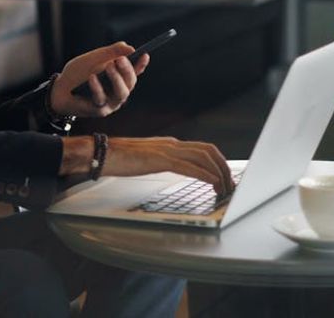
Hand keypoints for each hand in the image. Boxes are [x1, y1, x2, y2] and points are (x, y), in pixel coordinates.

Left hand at [49, 42, 146, 117]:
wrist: (59, 89)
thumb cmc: (78, 73)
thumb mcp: (93, 58)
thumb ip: (110, 52)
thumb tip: (129, 47)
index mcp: (119, 78)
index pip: (134, 71)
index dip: (141, 64)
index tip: (144, 54)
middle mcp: (119, 91)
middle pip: (130, 82)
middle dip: (127, 70)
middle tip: (120, 59)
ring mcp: (111, 102)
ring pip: (121, 93)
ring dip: (116, 79)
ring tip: (109, 66)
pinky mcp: (100, 110)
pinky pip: (101, 98)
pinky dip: (96, 87)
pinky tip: (92, 77)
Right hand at [60, 136, 234, 196]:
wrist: (101, 153)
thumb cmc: (120, 159)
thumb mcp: (148, 160)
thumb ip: (163, 162)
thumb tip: (178, 171)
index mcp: (170, 144)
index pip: (204, 149)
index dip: (219, 163)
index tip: (226, 178)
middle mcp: (172, 144)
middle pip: (209, 151)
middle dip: (225, 168)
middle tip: (231, 186)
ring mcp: (166, 150)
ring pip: (203, 157)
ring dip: (219, 173)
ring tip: (225, 189)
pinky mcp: (159, 160)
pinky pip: (189, 166)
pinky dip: (205, 175)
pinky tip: (212, 184)